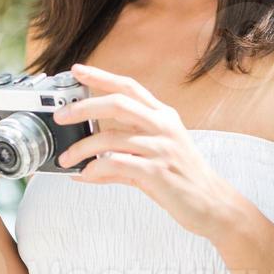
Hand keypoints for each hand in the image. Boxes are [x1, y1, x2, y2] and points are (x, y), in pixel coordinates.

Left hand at [53, 62, 238, 242]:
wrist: (212, 203)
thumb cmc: (182, 178)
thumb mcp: (156, 155)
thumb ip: (122, 154)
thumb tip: (86, 164)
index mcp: (163, 116)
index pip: (129, 87)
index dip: (101, 76)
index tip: (77, 70)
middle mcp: (163, 126)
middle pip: (117, 104)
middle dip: (83, 107)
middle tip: (61, 117)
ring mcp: (161, 148)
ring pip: (111, 138)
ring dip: (82, 148)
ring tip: (66, 159)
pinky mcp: (158, 172)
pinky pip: (116, 165)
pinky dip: (95, 170)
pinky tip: (85, 175)